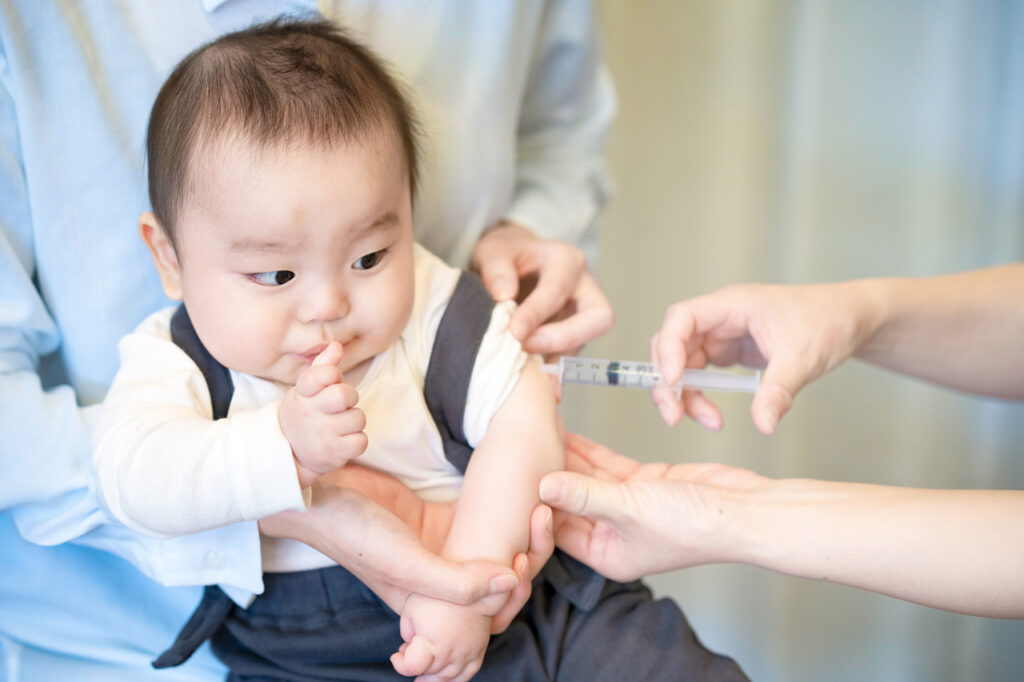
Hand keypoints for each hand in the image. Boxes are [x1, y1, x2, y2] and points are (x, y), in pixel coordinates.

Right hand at [259, 465, 553, 625]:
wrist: (319, 486)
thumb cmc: (353, 532)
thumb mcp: (406, 566)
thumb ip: (457, 584)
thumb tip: (510, 582)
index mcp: (432, 607)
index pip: (486, 616)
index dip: (512, 597)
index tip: (520, 565)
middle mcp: (442, 579)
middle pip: (500, 585)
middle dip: (527, 564)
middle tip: (536, 527)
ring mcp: (445, 546)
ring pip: (498, 552)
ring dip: (524, 537)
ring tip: (536, 512)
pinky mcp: (443, 515)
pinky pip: (486, 519)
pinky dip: (507, 514)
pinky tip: (526, 497)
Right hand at [279, 341, 366, 485]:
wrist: (290, 452)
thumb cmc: (306, 412)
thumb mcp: (307, 388)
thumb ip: (323, 366)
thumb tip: (337, 345)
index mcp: (303, 393)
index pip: (320, 375)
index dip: (331, 374)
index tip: (330, 380)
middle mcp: (309, 414)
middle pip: (344, 395)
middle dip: (350, 397)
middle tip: (341, 404)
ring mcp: (321, 436)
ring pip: (358, 418)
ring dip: (353, 420)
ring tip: (340, 424)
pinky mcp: (333, 454)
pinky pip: (361, 441)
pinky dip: (357, 440)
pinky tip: (344, 440)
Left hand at [391, 595, 489, 681]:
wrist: (471, 583)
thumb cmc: (437, 594)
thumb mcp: (411, 609)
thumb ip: (406, 633)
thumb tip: (409, 647)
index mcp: (432, 642)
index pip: (411, 667)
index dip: (400, 663)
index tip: (396, 655)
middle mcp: (451, 652)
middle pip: (428, 673)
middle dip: (416, 665)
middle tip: (410, 652)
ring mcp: (467, 654)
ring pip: (447, 678)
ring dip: (433, 676)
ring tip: (424, 670)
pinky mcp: (479, 651)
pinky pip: (467, 675)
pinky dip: (454, 678)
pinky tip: (445, 674)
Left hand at [471, 221, 613, 357]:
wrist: (511, 263)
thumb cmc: (505, 256)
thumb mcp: (492, 251)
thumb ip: (495, 268)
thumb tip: (504, 294)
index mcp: (565, 260)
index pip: (558, 289)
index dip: (536, 313)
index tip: (513, 332)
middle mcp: (584, 285)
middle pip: (599, 317)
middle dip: (565, 337)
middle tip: (528, 346)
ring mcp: (582, 312)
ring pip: (587, 340)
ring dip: (557, 356)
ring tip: (527, 367)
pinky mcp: (574, 333)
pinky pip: (570, 355)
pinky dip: (554, 368)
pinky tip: (537, 380)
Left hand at [539, 433, 768, 581]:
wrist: (745, 512)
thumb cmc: (695, 526)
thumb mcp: (631, 508)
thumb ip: (585, 494)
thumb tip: (543, 483)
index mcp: (605, 554)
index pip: (556, 529)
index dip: (533, 503)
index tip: (513, 475)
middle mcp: (612, 534)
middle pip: (568, 502)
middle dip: (546, 475)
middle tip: (520, 447)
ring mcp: (628, 509)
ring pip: (586, 480)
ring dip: (566, 457)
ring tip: (538, 432)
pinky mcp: (644, 486)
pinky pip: (607, 467)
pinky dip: (589, 450)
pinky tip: (568, 431)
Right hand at [650, 281, 877, 433]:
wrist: (851, 320)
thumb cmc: (829, 321)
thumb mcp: (804, 357)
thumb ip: (779, 391)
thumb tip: (763, 424)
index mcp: (733, 304)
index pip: (683, 317)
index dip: (669, 348)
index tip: (673, 381)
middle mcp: (721, 317)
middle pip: (673, 345)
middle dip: (668, 382)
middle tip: (675, 416)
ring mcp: (723, 335)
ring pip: (683, 364)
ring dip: (685, 395)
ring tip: (710, 421)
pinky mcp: (729, 352)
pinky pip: (701, 374)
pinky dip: (699, 396)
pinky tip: (712, 414)